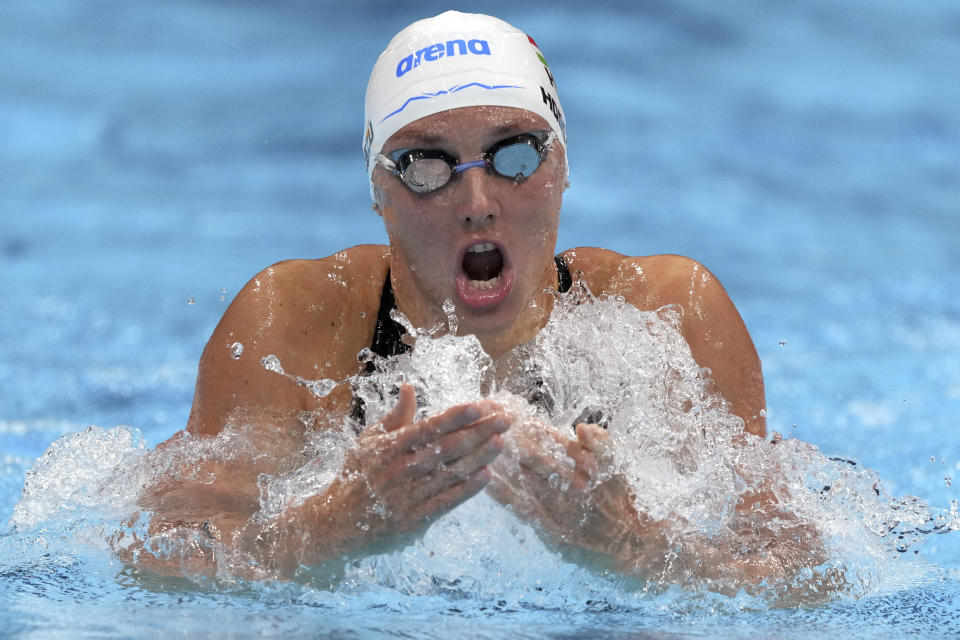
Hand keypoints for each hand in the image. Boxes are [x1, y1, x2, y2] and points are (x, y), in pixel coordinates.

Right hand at [288, 384, 508, 565]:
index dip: (456, 416)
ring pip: (450, 473)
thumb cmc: (356, 477)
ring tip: (502, 442)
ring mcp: (407, 497)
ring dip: (480, 458)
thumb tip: (410, 387)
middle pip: (446, 448)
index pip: (428, 428)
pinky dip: (467, 490)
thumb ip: (395, 416)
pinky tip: (487, 476)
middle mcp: (399, 470)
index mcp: (388, 448)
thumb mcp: (368, 442)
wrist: (335, 525)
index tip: (480, 406)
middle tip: (505, 419)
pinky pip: (446, 502)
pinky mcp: (413, 520)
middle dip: (479, 432)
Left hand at [488, 420, 657, 571]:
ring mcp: (558, 506)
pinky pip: (522, 507)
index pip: (553, 440)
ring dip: (502, 463)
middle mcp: (569, 485)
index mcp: (585, 466)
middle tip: (489, 425)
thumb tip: (580, 427)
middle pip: (533, 457)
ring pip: (523, 480)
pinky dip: (504, 494)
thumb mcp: (618, 466)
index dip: (532, 427)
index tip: (512, 414)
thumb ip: (600, 443)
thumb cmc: (623, 500)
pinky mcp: (550, 527)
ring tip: (479, 447)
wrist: (630, 542)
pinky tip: (486, 483)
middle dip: (511, 441)